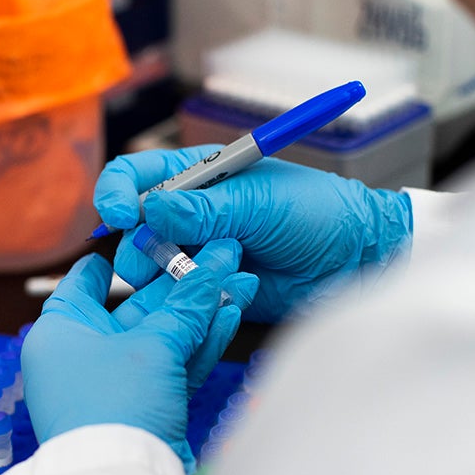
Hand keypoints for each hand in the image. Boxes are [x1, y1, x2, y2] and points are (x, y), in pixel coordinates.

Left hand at [22, 244, 257, 472]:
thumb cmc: (112, 408)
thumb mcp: (152, 346)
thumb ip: (186, 307)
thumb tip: (214, 269)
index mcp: (61, 331)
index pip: (86, 280)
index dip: (122, 254)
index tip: (153, 232)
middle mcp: (83, 355)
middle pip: (137, 306)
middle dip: (183, 282)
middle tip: (221, 253)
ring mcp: (115, 383)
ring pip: (163, 336)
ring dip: (201, 310)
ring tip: (240, 279)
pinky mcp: (145, 407)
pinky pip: (173, 364)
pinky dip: (200, 343)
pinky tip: (231, 315)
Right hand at [94, 146, 412, 322]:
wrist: (356, 259)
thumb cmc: (318, 214)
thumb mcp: (261, 203)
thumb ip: (205, 208)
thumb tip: (150, 210)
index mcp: (198, 176)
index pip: (135, 177)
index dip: (117, 193)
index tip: (119, 216)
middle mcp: (189, 213)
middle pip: (131, 228)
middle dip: (137, 246)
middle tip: (163, 259)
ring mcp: (197, 253)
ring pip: (149, 268)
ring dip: (167, 275)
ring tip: (211, 274)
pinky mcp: (207, 288)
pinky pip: (178, 297)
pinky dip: (190, 297)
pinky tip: (226, 292)